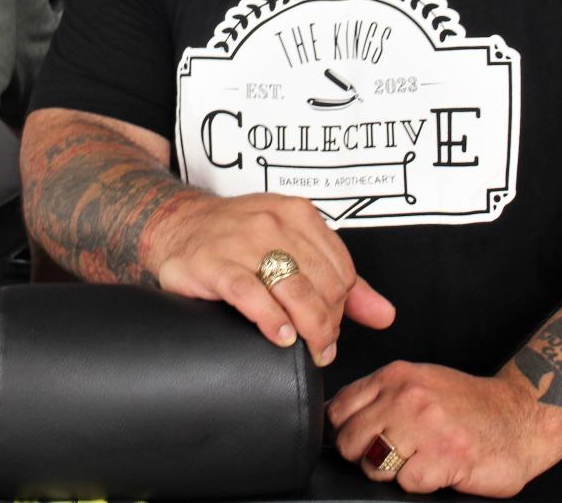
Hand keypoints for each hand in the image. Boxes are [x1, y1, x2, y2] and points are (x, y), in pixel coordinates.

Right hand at [151, 191, 393, 365]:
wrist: (176, 223)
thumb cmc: (236, 238)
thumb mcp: (290, 245)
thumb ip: (337, 278)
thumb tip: (384, 314)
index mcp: (297, 214)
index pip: (341, 270)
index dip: (343, 308)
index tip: (332, 328)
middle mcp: (272, 222)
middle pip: (322, 284)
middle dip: (327, 324)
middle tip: (319, 345)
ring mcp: (240, 241)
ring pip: (293, 290)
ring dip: (308, 328)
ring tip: (305, 347)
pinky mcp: (212, 263)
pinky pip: (250, 294)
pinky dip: (270, 319)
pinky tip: (279, 336)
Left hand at [328, 361, 552, 496]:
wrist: (519, 414)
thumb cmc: (465, 403)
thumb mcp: (416, 382)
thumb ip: (378, 395)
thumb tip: (336, 415)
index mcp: (393, 377)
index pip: (338, 408)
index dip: (341, 430)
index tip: (354, 439)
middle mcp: (406, 398)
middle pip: (350, 439)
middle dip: (361, 455)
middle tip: (385, 456)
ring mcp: (426, 427)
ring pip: (374, 464)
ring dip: (390, 472)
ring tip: (413, 462)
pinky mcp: (447, 457)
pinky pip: (408, 483)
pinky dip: (419, 484)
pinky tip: (436, 470)